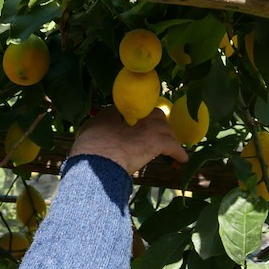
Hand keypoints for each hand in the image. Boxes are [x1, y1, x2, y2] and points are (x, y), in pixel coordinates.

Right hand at [70, 106, 187, 173]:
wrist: (96, 160)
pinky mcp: (158, 142)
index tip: (140, 129)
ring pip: (166, 130)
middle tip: (158, 137)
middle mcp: (136, 113)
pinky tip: (181, 159)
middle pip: (154, 115)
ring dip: (169, 139)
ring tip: (170, 147)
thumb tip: (95, 130)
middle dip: (158, 125)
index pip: (134, 110)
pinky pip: (174, 147)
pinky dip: (178, 153)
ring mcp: (149, 127)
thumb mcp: (87, 131)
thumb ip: (96, 127)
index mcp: (117, 109)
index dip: (140, 120)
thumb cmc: (88, 149)